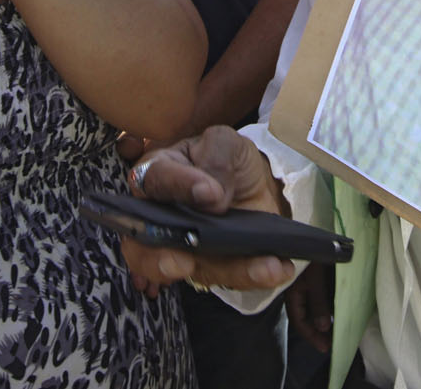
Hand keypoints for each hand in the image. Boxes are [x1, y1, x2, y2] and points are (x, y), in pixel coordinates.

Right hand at [121, 126, 295, 293]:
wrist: (258, 185)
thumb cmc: (229, 160)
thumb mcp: (227, 143)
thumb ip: (216, 155)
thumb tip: (211, 195)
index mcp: (159, 173)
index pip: (155, 180)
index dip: (178, 186)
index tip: (210, 193)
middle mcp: (160, 216)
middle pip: (142, 245)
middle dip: (159, 259)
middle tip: (183, 263)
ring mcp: (182, 248)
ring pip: (191, 271)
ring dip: (227, 271)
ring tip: (263, 268)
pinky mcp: (209, 267)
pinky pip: (226, 278)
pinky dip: (252, 276)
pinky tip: (277, 268)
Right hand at [286, 262, 333, 352]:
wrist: (315, 231)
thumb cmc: (313, 253)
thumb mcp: (315, 277)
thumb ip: (318, 302)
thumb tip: (324, 327)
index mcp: (293, 291)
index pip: (300, 320)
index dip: (312, 336)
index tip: (326, 348)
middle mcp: (298, 289)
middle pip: (307, 316)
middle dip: (319, 331)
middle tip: (334, 343)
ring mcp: (308, 283)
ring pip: (314, 307)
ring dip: (325, 319)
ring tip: (339, 330)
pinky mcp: (317, 276)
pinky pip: (321, 297)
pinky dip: (328, 306)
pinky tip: (339, 311)